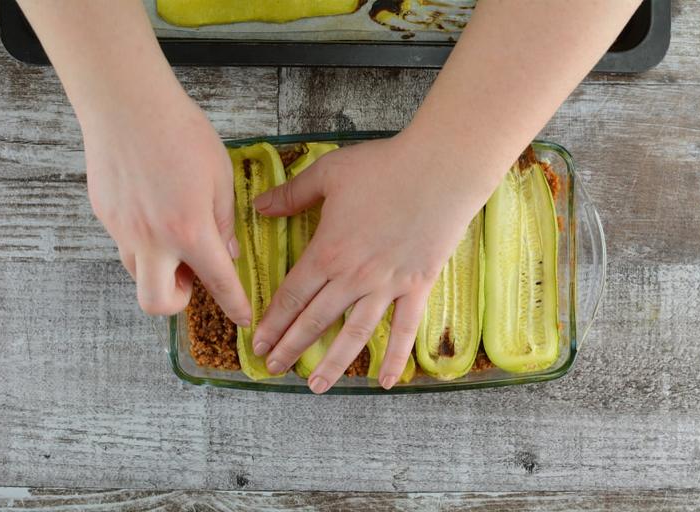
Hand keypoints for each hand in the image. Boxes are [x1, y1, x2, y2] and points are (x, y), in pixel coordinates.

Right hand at [83, 91, 251, 324]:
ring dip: (160, 269)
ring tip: (175, 237)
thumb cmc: (180, 132)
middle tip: (193, 276)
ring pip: (138, 274)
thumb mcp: (220, 177)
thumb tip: (226, 253)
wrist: (127, 102)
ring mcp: (123, 230)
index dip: (234, 305)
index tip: (242, 318)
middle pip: (157, 303)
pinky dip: (144, 242)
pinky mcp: (105, 215)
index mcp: (189, 230)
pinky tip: (155, 211)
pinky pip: (126, 244)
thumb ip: (223, 222)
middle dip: (178, 302)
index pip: (218, 282)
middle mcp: (152, 239)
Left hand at [251, 133, 491, 392]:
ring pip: (355, 334)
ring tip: (316, 388)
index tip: (259, 343)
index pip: (292, 295)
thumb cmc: (384, 167)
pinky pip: (405, 329)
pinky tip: (384, 382)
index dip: (274, 321)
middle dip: (291, 347)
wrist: (440, 169)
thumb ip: (292, 195)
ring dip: (334, 363)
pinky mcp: (418, 286)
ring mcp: (387, 286)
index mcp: (328, 252)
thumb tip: (259, 207)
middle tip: (274, 368)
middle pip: (316, 320)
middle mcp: (353, 277)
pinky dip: (394, 357)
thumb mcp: (329, 174)